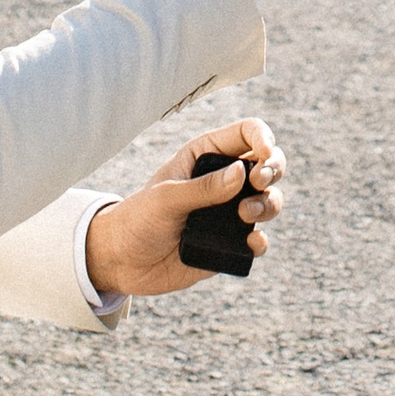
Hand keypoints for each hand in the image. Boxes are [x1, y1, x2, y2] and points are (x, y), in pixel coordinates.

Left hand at [83, 118, 286, 297]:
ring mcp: (229, 212)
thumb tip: (242, 172)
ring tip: (246, 215)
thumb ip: (203, 187)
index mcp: (206, 156)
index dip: (263, 138)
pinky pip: (258, 239)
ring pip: (269, 199)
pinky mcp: (230, 243)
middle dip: (273, 169)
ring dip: (269, 204)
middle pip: (269, 164)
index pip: (247, 133)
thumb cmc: (137, 219)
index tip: (265, 154)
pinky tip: (251, 242)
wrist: (121, 262)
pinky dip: (261, 241)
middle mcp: (223, 180)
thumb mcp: (165, 199)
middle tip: (258, 182)